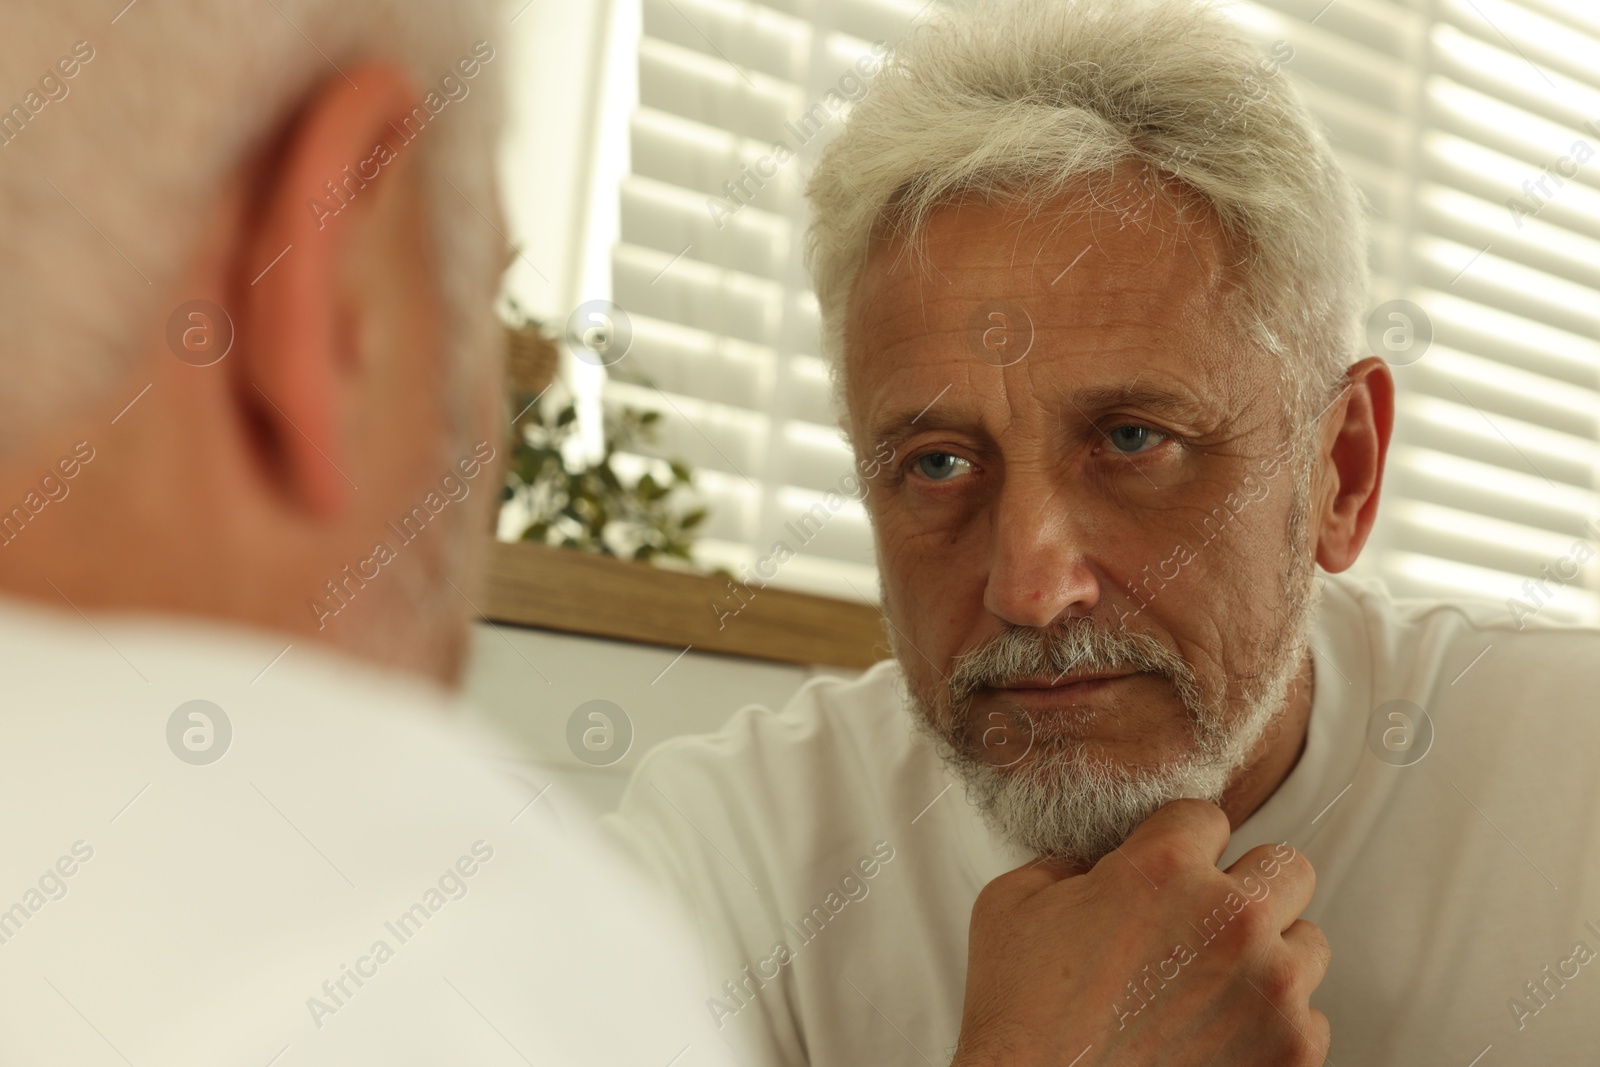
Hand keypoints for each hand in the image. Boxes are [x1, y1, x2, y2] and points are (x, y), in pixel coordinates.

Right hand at [952, 799, 1329, 1065]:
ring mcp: (1272, 991)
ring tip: (1211, 988)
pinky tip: (1219, 1037)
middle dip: (1246, 888)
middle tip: (1205, 922)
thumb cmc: (1021, 1021)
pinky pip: (1312, 1021)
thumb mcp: (1011, 906)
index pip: (1208, 817)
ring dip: (1269, 959)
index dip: (1179, 844)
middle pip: (1286, 867)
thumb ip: (1065, 865)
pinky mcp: (1292, 1055)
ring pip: (1308, 945)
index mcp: (1164, 871)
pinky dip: (1273, 1027)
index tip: (1169, 872)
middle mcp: (1231, 921)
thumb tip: (1093, 866)